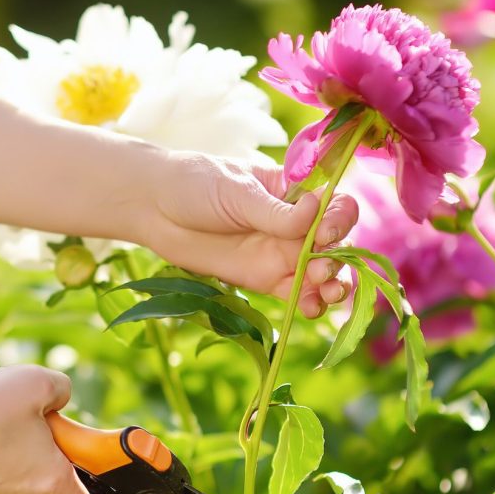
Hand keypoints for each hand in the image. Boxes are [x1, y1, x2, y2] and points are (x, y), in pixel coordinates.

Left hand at [141, 152, 358, 317]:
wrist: (155, 209)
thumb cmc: (195, 185)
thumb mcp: (236, 192)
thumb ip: (274, 211)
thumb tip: (315, 208)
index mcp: (294, 193)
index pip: (335, 206)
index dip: (339, 220)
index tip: (324, 232)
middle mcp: (296, 225)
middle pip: (336, 244)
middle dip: (338, 260)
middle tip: (320, 270)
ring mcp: (282, 254)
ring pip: (322, 273)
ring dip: (333, 285)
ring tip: (325, 293)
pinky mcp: (265, 280)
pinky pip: (297, 294)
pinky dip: (311, 303)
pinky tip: (312, 308)